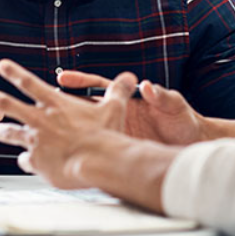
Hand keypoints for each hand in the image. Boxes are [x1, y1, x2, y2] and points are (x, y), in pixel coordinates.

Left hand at [0, 59, 137, 188]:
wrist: (99, 161)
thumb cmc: (106, 135)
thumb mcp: (114, 107)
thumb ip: (118, 91)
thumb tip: (130, 77)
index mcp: (56, 104)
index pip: (30, 83)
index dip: (14, 73)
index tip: (2, 65)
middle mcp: (41, 120)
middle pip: (7, 105)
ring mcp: (36, 141)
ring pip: (9, 133)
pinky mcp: (37, 162)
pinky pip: (26, 161)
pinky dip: (26, 162)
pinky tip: (25, 164)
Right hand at [58, 70, 206, 144]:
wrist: (193, 144)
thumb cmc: (184, 121)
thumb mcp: (174, 106)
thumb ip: (162, 95)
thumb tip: (148, 87)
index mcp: (128, 99)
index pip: (98, 87)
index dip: (80, 82)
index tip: (63, 78)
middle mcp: (118, 115)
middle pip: (84, 107)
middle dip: (62, 105)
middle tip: (42, 102)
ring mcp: (117, 132)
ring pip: (86, 129)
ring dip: (67, 130)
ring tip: (44, 132)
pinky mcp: (120, 149)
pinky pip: (97, 150)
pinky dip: (82, 153)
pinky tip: (65, 157)